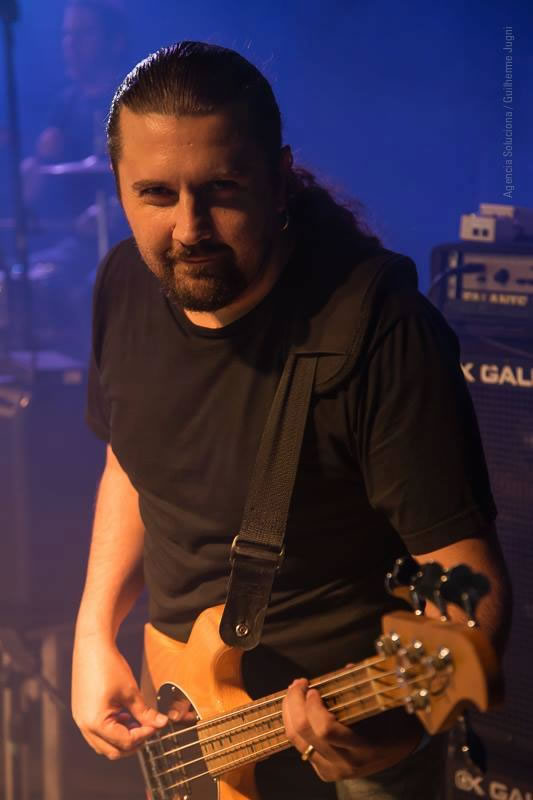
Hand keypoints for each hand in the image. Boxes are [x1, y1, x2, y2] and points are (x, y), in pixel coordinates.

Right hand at [72, 636, 166, 759]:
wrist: (92, 646)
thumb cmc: (109, 666)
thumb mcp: (130, 691)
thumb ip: (145, 712)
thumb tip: (161, 723)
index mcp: (96, 723)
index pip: (124, 741)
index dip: (144, 735)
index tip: (156, 725)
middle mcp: (85, 726)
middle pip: (112, 750)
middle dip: (132, 743)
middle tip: (148, 729)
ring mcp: (81, 720)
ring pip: (103, 744)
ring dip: (122, 738)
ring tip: (137, 722)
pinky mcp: (82, 713)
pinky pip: (97, 732)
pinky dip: (112, 730)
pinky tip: (125, 716)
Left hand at [282, 678, 422, 780]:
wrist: (402, 751)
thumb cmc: (393, 721)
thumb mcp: (382, 704)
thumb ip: (362, 687)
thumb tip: (345, 668)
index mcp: (363, 747)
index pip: (326, 730)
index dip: (313, 707)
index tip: (314, 688)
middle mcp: (345, 762)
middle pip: (304, 734)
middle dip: (294, 703)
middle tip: (299, 684)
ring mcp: (333, 770)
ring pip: (297, 742)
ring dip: (289, 713)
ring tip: (294, 693)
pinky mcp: (325, 772)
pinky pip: (301, 747)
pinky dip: (294, 725)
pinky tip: (298, 709)